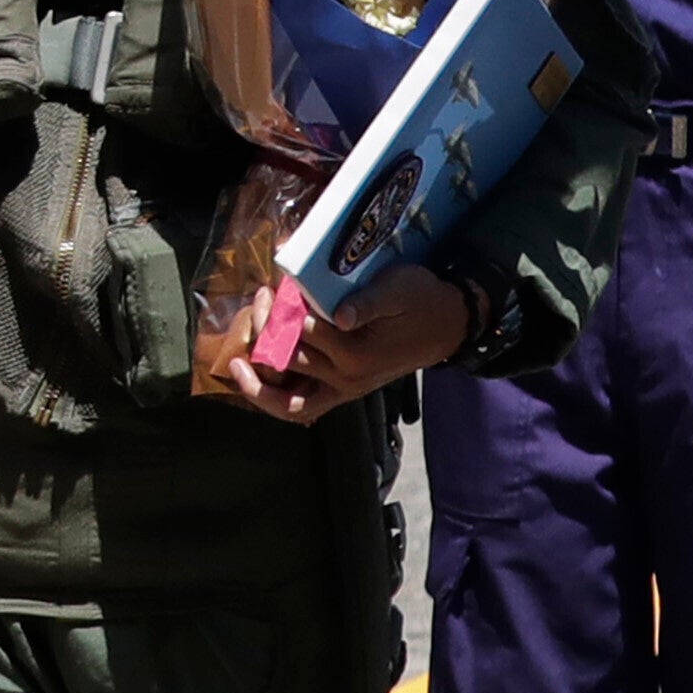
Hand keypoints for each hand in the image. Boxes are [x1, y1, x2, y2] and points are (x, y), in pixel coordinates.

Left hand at [196, 263, 471, 424]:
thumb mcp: (397, 289)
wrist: (446, 326)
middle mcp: (346, 379)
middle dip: (264, 327)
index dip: (280, 309)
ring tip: (246, 339)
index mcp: (357, 354)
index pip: (300, 334)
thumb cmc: (419, 300)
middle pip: (285, 360)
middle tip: (263, 296)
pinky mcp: (340, 392)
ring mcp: (342, 389)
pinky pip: (297, 407)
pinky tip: (247, 373)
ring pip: (284, 393)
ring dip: (258, 366)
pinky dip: (270, 396)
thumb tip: (340, 316)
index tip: (274, 285)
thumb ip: (367, 302)